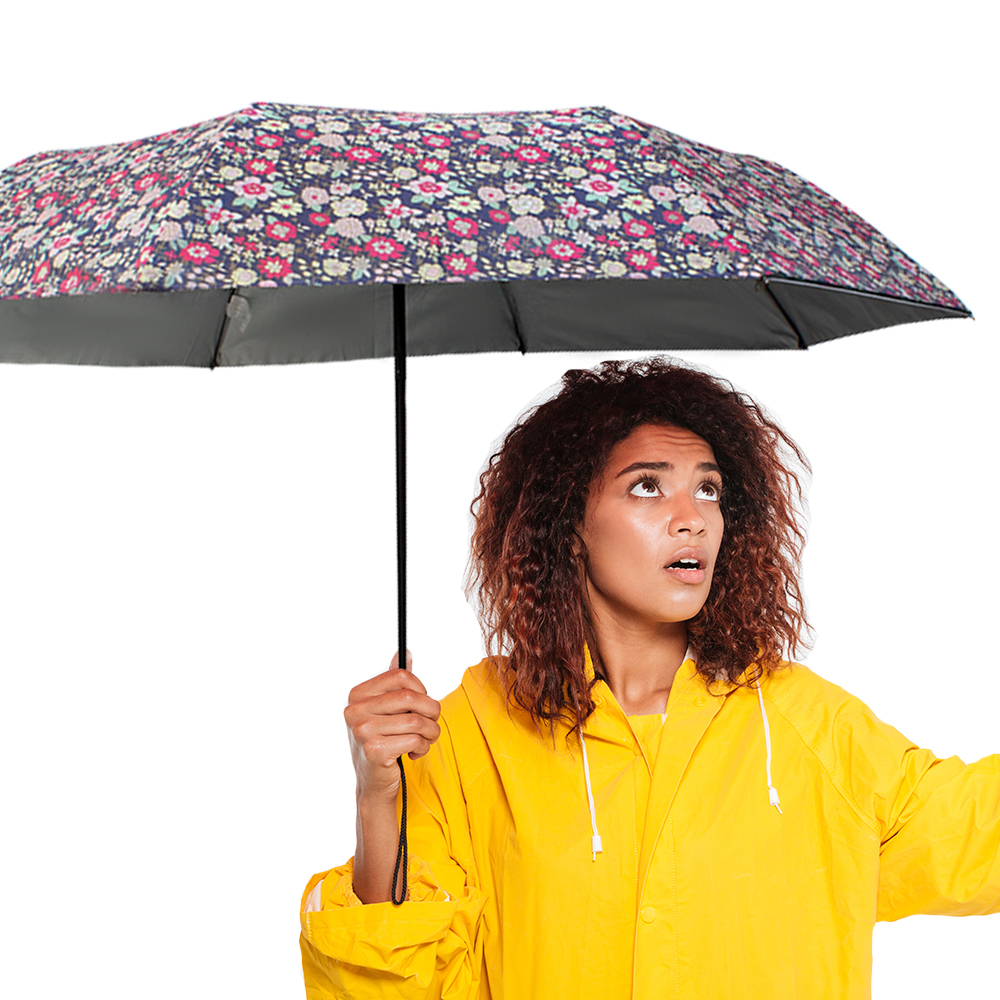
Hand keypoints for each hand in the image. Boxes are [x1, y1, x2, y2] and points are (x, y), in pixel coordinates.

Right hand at [344, 650, 441, 802]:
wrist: (373, 783)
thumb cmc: (383, 742)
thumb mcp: (385, 710)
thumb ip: (394, 682)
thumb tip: (404, 652)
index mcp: (357, 695)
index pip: (400, 676)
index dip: (421, 689)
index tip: (422, 703)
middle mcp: (355, 710)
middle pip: (411, 697)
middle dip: (432, 711)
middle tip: (432, 723)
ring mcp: (362, 731)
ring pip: (416, 720)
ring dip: (430, 732)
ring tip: (426, 740)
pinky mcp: (373, 751)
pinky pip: (414, 740)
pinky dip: (423, 747)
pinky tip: (413, 753)